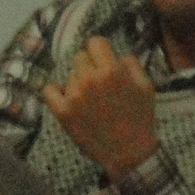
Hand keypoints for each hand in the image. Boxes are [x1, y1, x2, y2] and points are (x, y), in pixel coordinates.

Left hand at [42, 36, 159, 177]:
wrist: (127, 152)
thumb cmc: (139, 118)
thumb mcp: (145, 86)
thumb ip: (131, 64)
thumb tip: (117, 54)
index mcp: (112, 71)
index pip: (95, 42)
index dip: (100, 51)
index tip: (102, 61)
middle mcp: (90, 79)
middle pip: (79, 57)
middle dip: (89, 67)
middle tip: (98, 85)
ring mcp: (74, 95)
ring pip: (69, 76)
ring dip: (78, 83)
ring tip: (91, 101)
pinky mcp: (62, 111)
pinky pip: (49, 89)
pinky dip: (56, 92)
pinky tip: (68, 100)